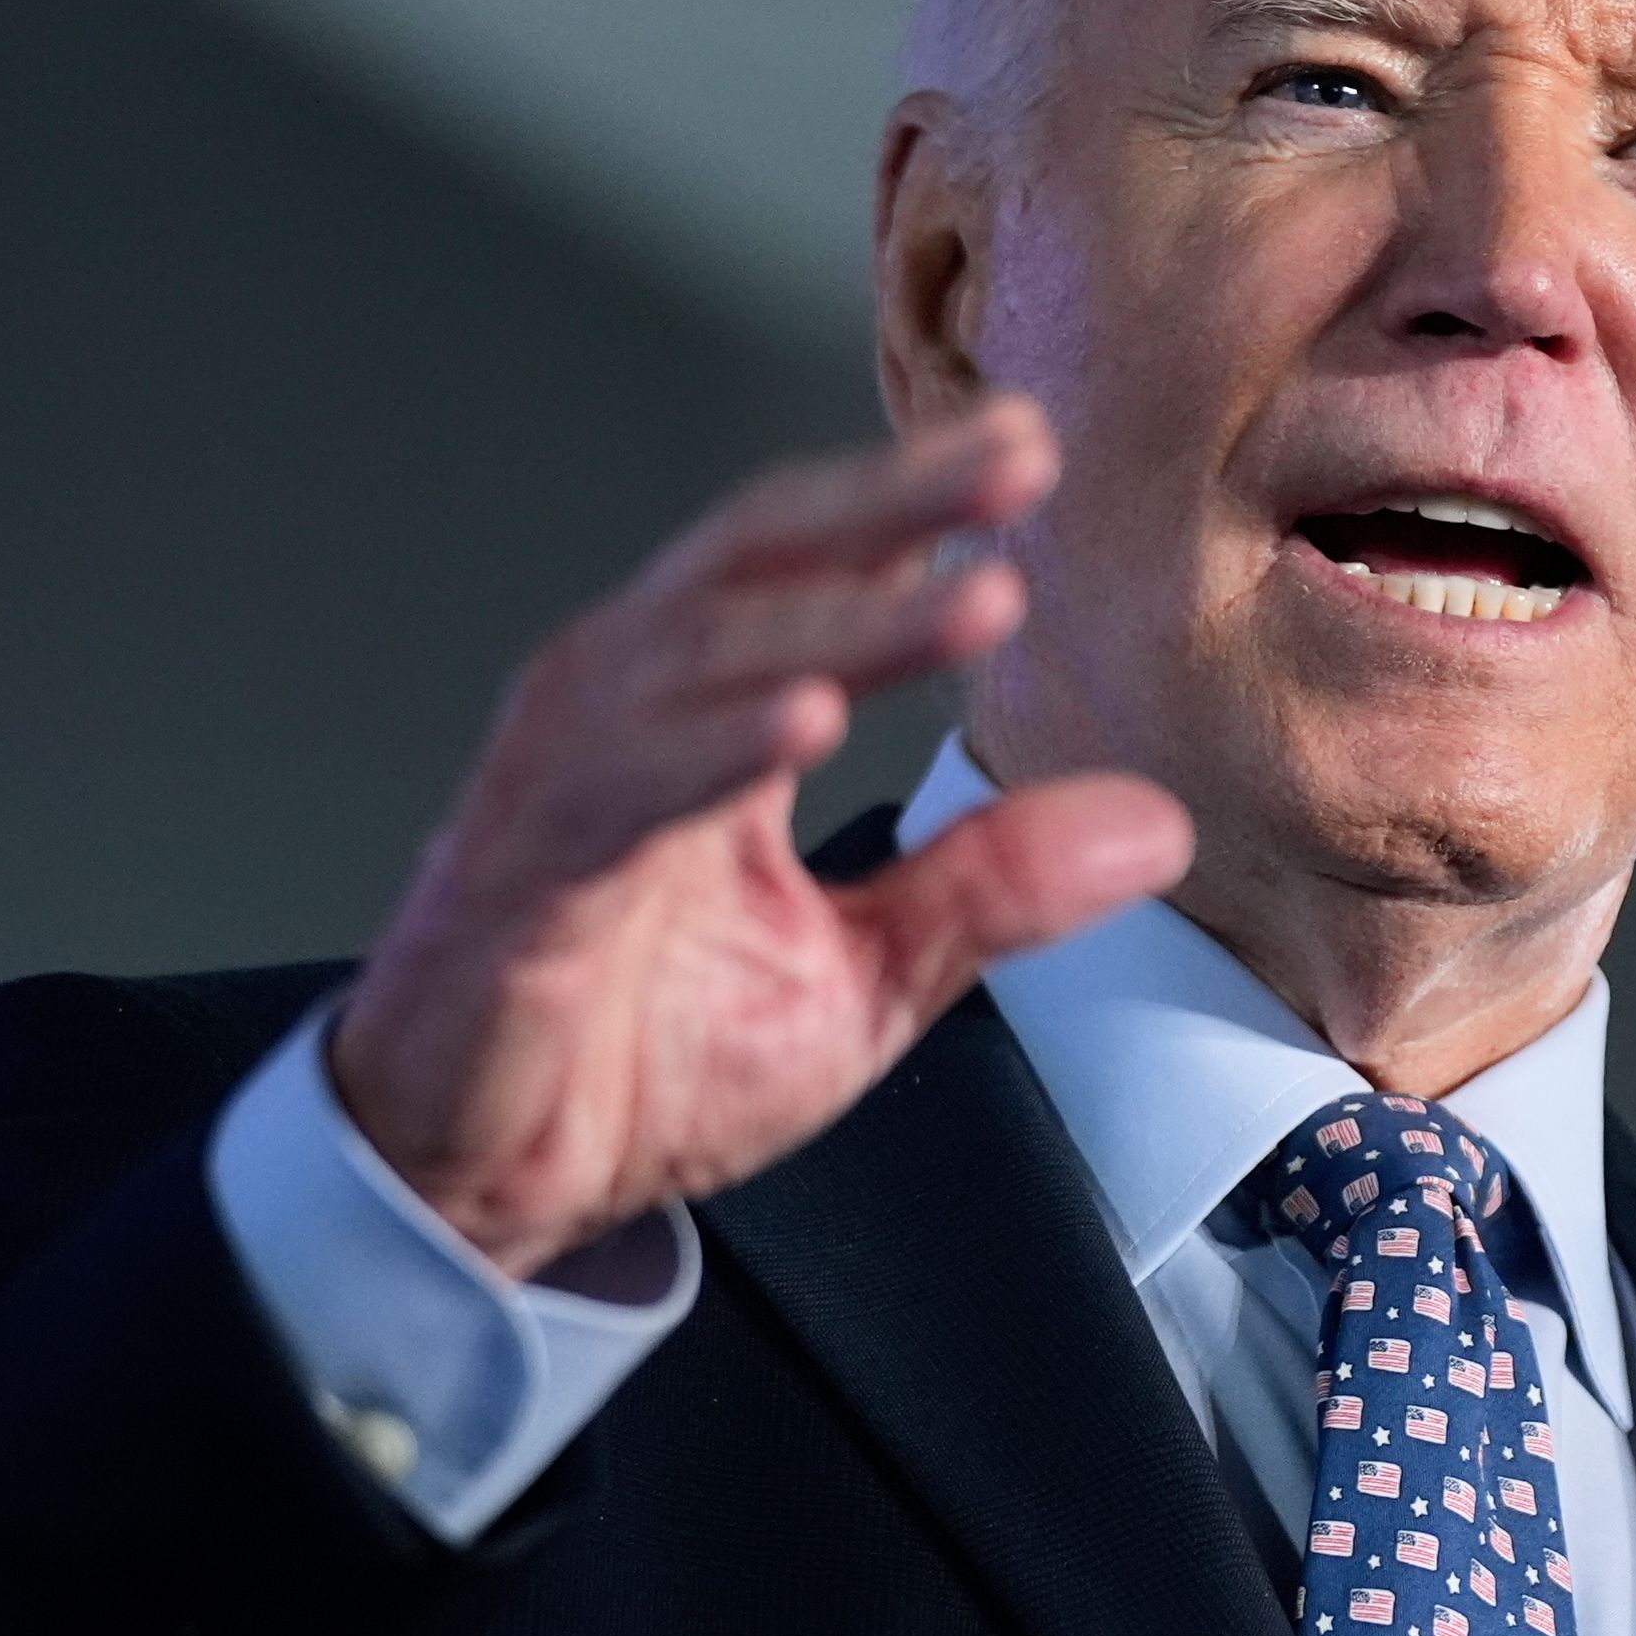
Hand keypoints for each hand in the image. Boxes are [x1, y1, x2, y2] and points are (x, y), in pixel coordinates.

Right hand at [327, 398, 1190, 1277]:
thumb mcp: (865, 977)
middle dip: (890, 503)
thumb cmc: (638, 1059)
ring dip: (839, 623)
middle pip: (758, 562)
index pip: (818, 570)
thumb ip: (993, 888)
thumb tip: (1155, 826)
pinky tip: (805, 717)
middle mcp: (631, 712)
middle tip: (1013, 457)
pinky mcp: (520, 877)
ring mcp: (566, 781)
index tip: (1035, 450)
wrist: (481, 1185)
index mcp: (708, 715)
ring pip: (701, 655)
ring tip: (968, 600)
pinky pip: (618, 786)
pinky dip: (714, 745)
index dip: (918, 502)